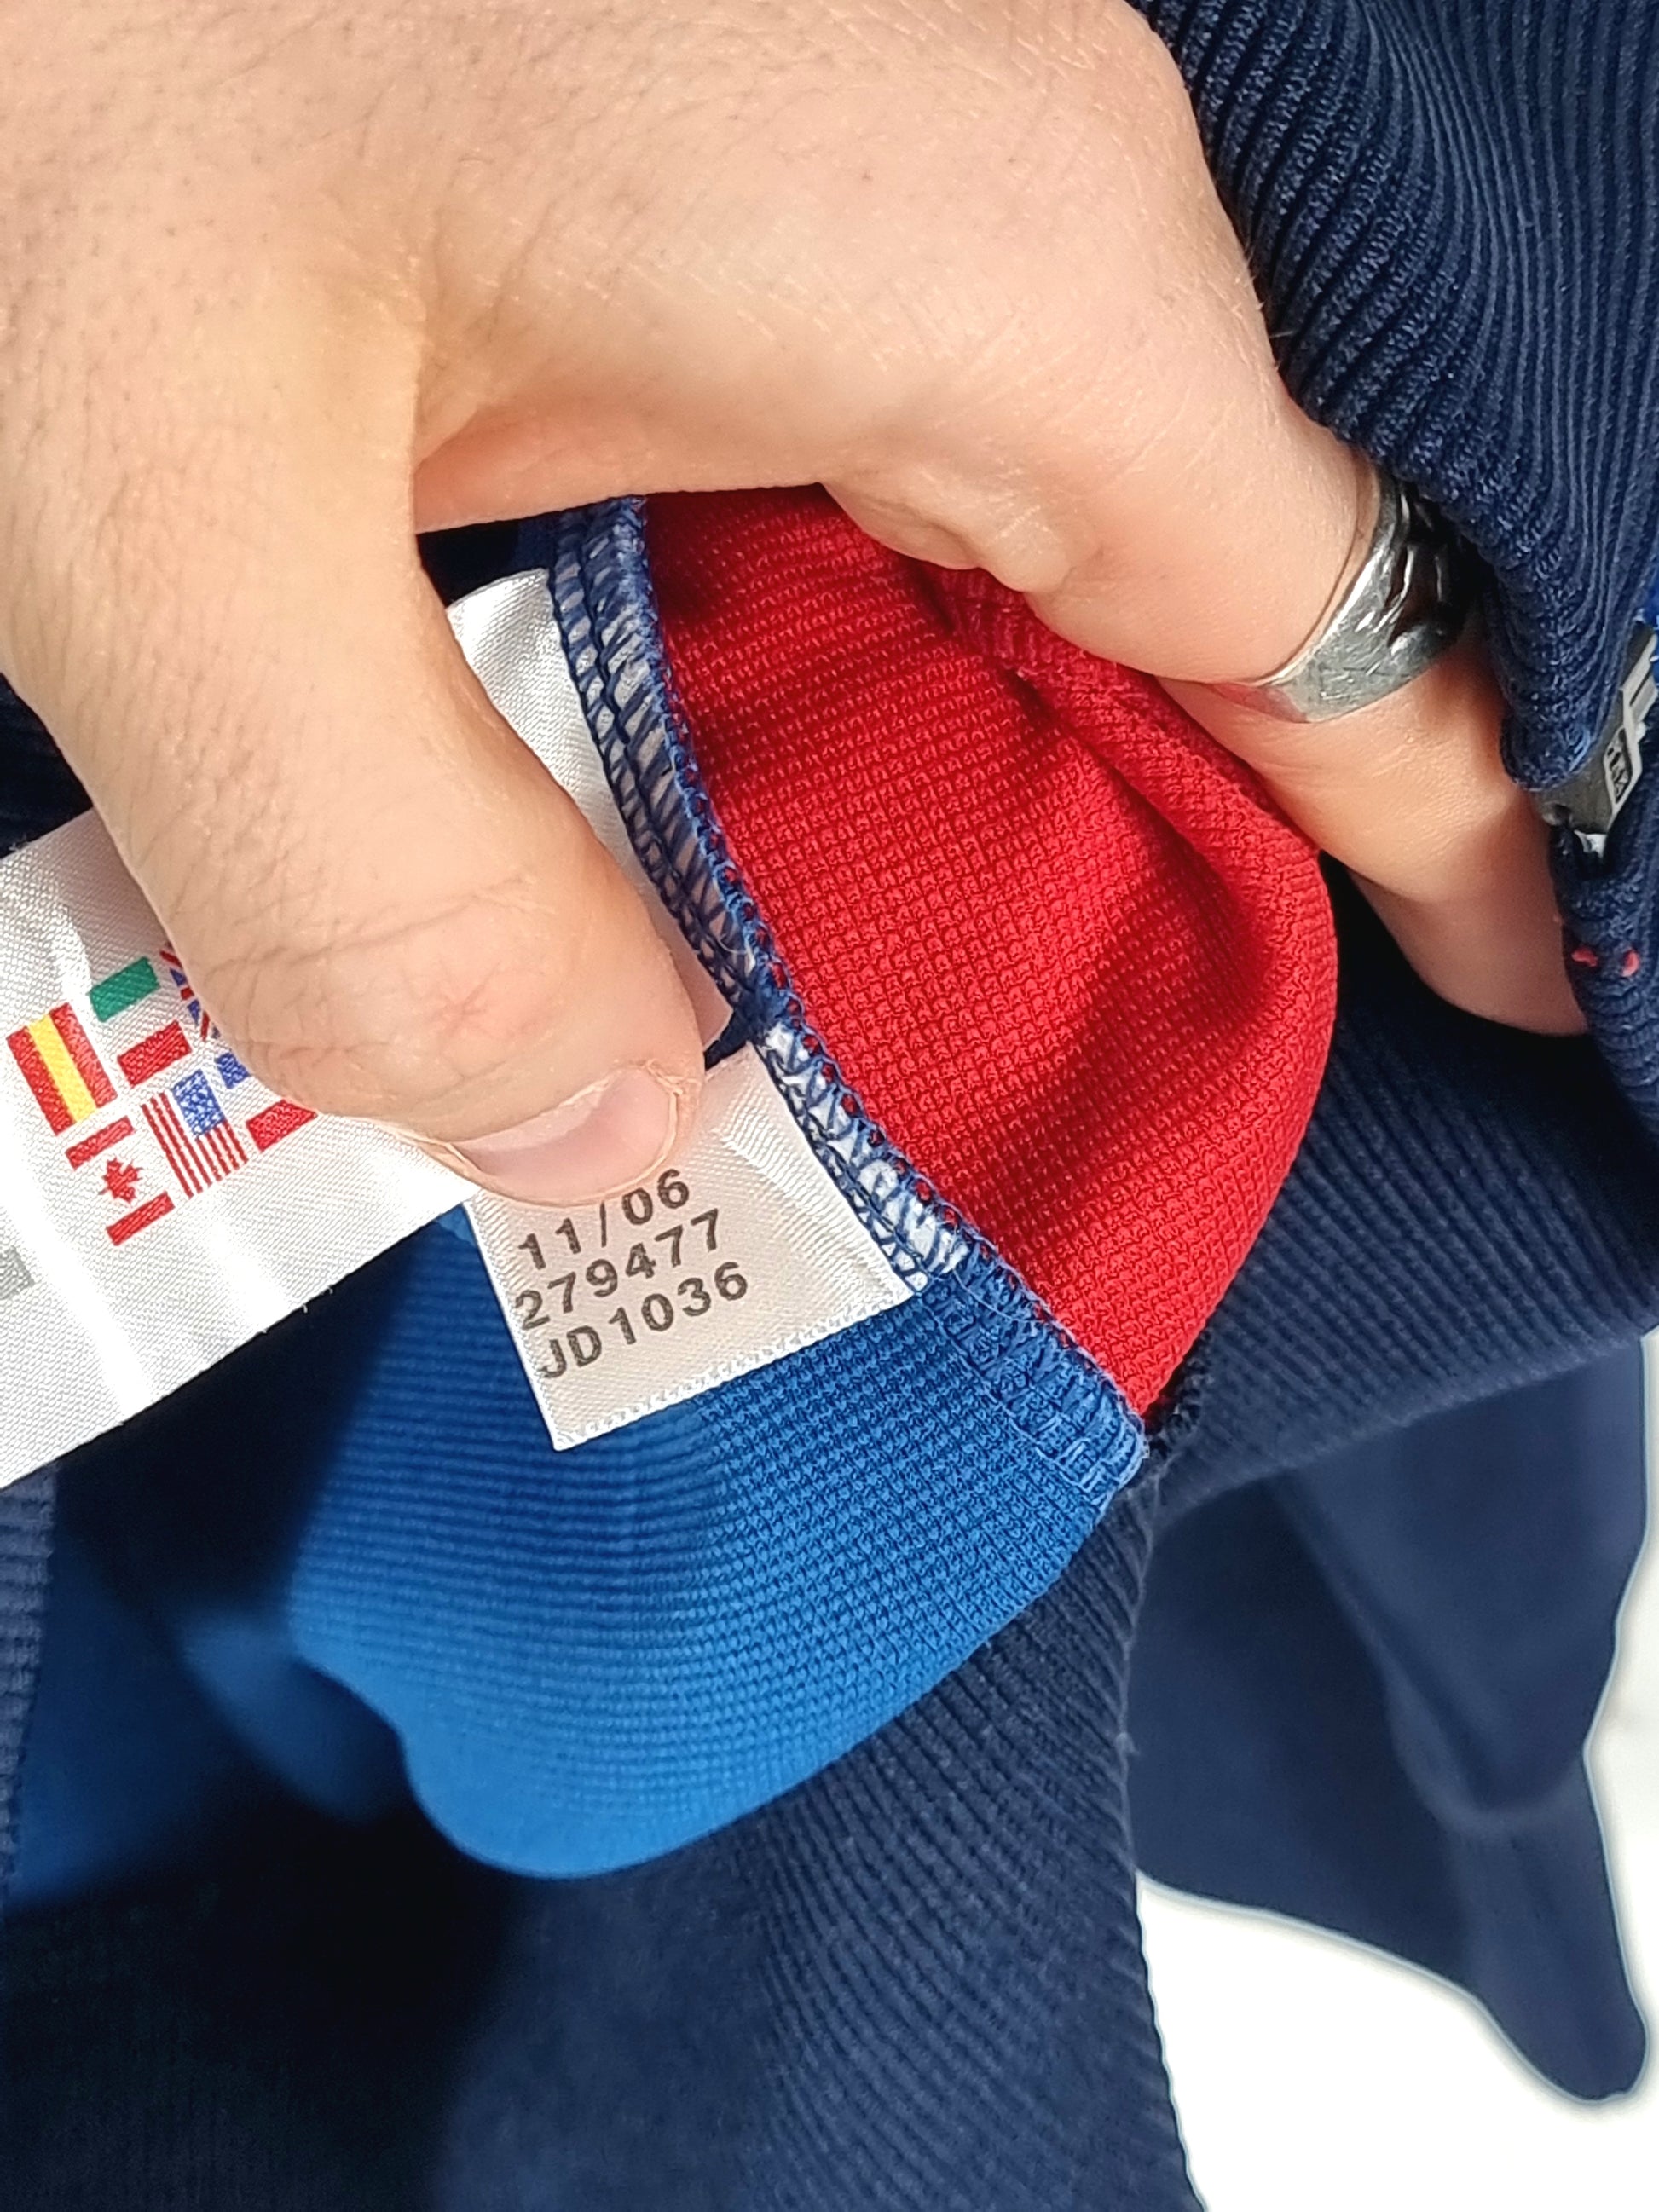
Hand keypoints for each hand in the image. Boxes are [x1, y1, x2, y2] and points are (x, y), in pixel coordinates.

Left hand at [0, 0, 1579, 1209]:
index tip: (1539, 1003)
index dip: (1448, 840)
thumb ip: (384, 897)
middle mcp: (1003, 159)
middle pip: (1211, 590)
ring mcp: (888, 117)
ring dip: (1004, 759)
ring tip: (925, 973)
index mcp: (977, 250)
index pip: (1337, 627)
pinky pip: (916, 431)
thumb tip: (598, 1140)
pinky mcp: (761, 127)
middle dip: (1196, 851)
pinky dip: (880, 634)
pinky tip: (761, 757)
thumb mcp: (144, 516)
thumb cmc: (27, 30)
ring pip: (1055, 521)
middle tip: (1113, 1086)